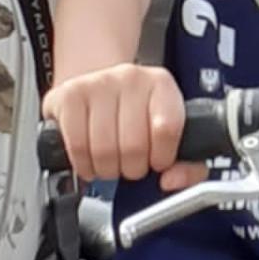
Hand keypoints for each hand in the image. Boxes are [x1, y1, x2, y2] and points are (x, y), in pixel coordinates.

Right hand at [43, 64, 201, 191]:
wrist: (98, 89)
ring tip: (111, 161)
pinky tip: (91, 158)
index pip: (167, 129)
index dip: (161, 158)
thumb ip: (188, 166)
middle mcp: (131, 78)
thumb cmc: (136, 117)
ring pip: (103, 150)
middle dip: (132, 168)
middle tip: (131, 163)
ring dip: (108, 169)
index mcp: (162, 85)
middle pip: (133, 146)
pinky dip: (84, 165)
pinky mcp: (69, 95)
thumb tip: (172, 181)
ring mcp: (97, 84)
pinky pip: (77, 147)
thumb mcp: (171, 135)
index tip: (157, 162)